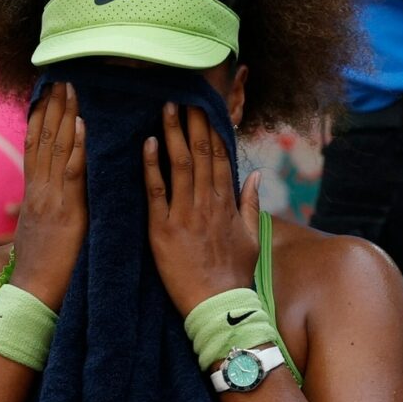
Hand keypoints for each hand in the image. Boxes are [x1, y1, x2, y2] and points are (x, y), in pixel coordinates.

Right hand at [11, 83, 86, 310]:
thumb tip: (14, 209)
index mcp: (32, 196)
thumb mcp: (29, 237)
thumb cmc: (35, 272)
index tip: (46, 95)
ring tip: (72, 88)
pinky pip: (73, 173)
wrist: (31, 295)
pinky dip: (78, 147)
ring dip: (65, 116)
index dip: (39, 120)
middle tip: (61, 78)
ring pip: (57, 149)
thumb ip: (25, 218)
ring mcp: (51, 199)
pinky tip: (83, 125)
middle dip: (52, 108)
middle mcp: (38, 191)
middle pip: (43, 140)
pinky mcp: (67, 211)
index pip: (34, 148)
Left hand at [144, 103, 261, 317]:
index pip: (220, 157)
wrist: (218, 306)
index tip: (204, 106)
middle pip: (201, 154)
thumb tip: (255, 175)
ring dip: (173, 134)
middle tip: (183, 95)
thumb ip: (251, 204)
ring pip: (180, 166)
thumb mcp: (251, 238)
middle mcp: (208, 204)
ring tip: (166, 108)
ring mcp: (186, 215)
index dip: (212, 129)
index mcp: (227, 204)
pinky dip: (152, 167)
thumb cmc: (234, 275)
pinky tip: (147, 144)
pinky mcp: (163, 230)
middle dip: (193, 123)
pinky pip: (156, 192)